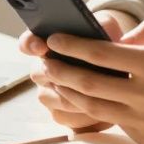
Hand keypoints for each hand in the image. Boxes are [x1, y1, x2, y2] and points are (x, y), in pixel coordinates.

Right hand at [18, 10, 125, 131]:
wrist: (116, 69)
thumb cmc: (106, 44)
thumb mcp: (107, 28)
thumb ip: (104, 25)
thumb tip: (107, 32)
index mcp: (47, 44)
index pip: (27, 43)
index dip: (30, 44)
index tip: (42, 46)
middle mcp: (42, 69)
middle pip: (38, 74)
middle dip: (60, 74)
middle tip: (82, 75)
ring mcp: (48, 93)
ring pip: (52, 98)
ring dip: (75, 96)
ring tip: (101, 94)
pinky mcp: (60, 114)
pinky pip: (64, 118)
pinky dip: (83, 115)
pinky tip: (104, 110)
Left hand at [41, 20, 143, 143]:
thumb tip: (118, 39)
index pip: (102, 54)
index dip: (72, 46)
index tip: (53, 39)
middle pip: (90, 84)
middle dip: (60, 71)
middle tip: (43, 63)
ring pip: (95, 109)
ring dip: (70, 94)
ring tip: (54, 82)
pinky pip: (116, 124)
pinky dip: (96, 111)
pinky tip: (83, 100)